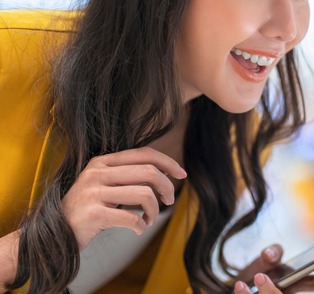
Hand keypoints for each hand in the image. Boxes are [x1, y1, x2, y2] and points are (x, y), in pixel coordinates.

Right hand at [61, 146, 186, 250]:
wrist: (55, 235)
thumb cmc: (88, 210)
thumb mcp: (104, 186)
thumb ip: (127, 176)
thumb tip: (165, 175)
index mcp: (102, 162)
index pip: (144, 153)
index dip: (167, 162)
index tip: (182, 174)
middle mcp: (97, 173)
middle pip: (149, 172)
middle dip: (167, 187)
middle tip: (169, 201)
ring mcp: (93, 193)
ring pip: (144, 194)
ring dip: (155, 211)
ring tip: (150, 219)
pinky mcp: (92, 214)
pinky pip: (131, 218)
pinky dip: (141, 225)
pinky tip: (139, 229)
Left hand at [233, 245, 313, 293]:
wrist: (241, 284)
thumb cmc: (260, 271)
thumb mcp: (266, 258)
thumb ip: (271, 252)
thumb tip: (270, 254)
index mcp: (299, 283)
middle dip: (271, 293)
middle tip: (259, 277)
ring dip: (256, 293)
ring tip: (240, 284)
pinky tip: (237, 287)